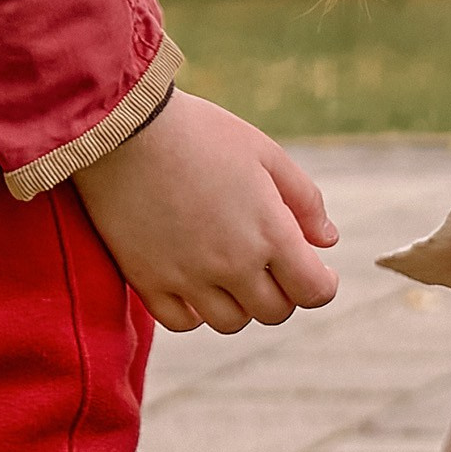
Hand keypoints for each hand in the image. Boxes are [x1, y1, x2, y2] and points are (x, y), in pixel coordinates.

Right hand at [74, 89, 338, 332]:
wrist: (123, 129)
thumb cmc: (200, 133)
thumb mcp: (265, 154)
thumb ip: (304, 201)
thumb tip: (327, 241)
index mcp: (269, 233)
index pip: (314, 291)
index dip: (322, 284)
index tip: (316, 271)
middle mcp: (232, 265)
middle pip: (274, 312)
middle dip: (282, 292)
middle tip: (271, 266)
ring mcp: (187, 278)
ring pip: (230, 322)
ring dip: (240, 304)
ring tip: (231, 272)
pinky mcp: (147, 281)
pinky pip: (181, 322)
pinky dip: (194, 311)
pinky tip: (195, 284)